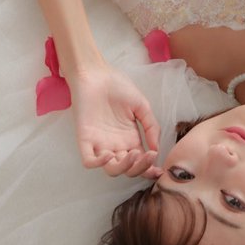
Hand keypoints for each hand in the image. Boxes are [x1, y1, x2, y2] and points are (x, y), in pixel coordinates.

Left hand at [69, 62, 161, 179]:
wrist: (96, 74)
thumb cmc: (118, 86)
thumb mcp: (142, 105)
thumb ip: (152, 126)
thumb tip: (156, 149)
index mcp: (130, 139)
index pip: (140, 162)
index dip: (149, 169)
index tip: (160, 170)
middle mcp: (116, 145)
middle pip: (128, 169)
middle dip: (140, 168)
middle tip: (148, 156)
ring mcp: (100, 144)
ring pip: (111, 169)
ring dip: (124, 167)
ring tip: (133, 153)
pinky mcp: (85, 140)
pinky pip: (89, 161)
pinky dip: (98, 164)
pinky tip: (108, 154)